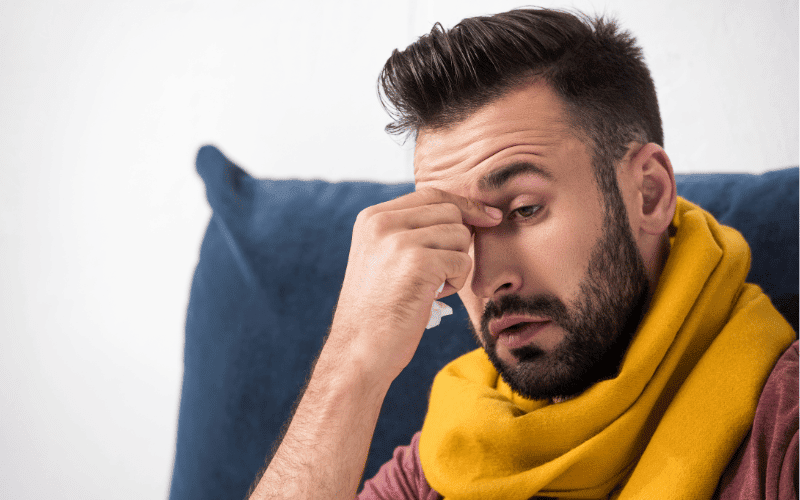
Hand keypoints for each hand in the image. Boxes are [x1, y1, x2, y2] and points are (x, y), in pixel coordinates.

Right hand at [324, 188, 502, 382]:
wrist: (360, 349)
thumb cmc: (379, 310)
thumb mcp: (383, 257)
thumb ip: (410, 230)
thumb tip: (466, 213)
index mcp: (372, 217)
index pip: (430, 194)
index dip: (464, 204)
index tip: (488, 216)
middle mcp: (381, 222)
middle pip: (450, 211)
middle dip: (459, 241)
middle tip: (442, 272)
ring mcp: (398, 240)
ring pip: (460, 235)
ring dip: (456, 264)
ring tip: (432, 287)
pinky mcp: (417, 262)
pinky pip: (462, 261)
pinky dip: (456, 282)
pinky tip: (433, 296)